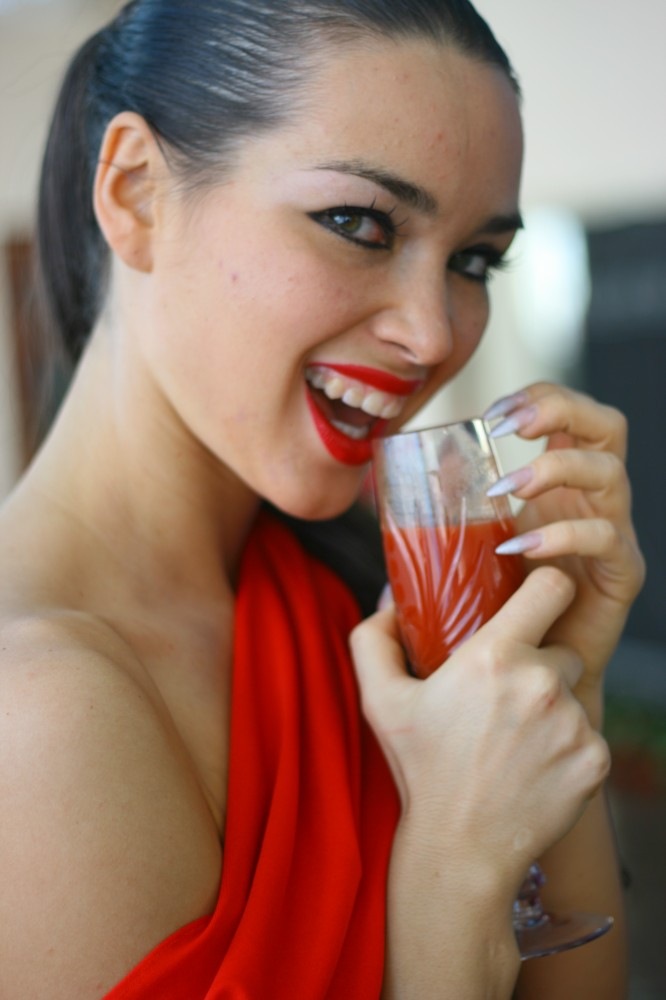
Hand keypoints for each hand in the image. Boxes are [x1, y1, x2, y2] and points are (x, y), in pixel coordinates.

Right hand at [350, 567, 610, 889]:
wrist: (461, 848)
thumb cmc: (421, 771)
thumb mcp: (380, 700)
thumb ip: (374, 638)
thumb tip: (390, 600)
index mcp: (494, 656)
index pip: (553, 586)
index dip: (546, 587)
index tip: (532, 603)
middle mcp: (542, 683)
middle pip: (560, 646)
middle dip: (537, 663)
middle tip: (502, 697)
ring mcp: (574, 723)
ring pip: (573, 693)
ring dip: (550, 708)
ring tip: (512, 739)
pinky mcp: (595, 759)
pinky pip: (587, 734)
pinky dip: (565, 747)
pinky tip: (531, 766)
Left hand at [484, 382, 644, 713]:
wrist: (530, 674)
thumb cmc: (501, 606)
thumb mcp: (475, 547)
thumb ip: (452, 515)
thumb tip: (402, 488)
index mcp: (561, 486)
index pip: (571, 417)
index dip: (539, 398)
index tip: (490, 413)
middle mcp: (592, 502)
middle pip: (606, 428)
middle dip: (560, 410)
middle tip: (508, 426)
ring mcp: (612, 536)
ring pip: (610, 474)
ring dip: (552, 469)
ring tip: (503, 487)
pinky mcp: (620, 577)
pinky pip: (605, 539)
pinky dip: (560, 535)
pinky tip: (518, 547)